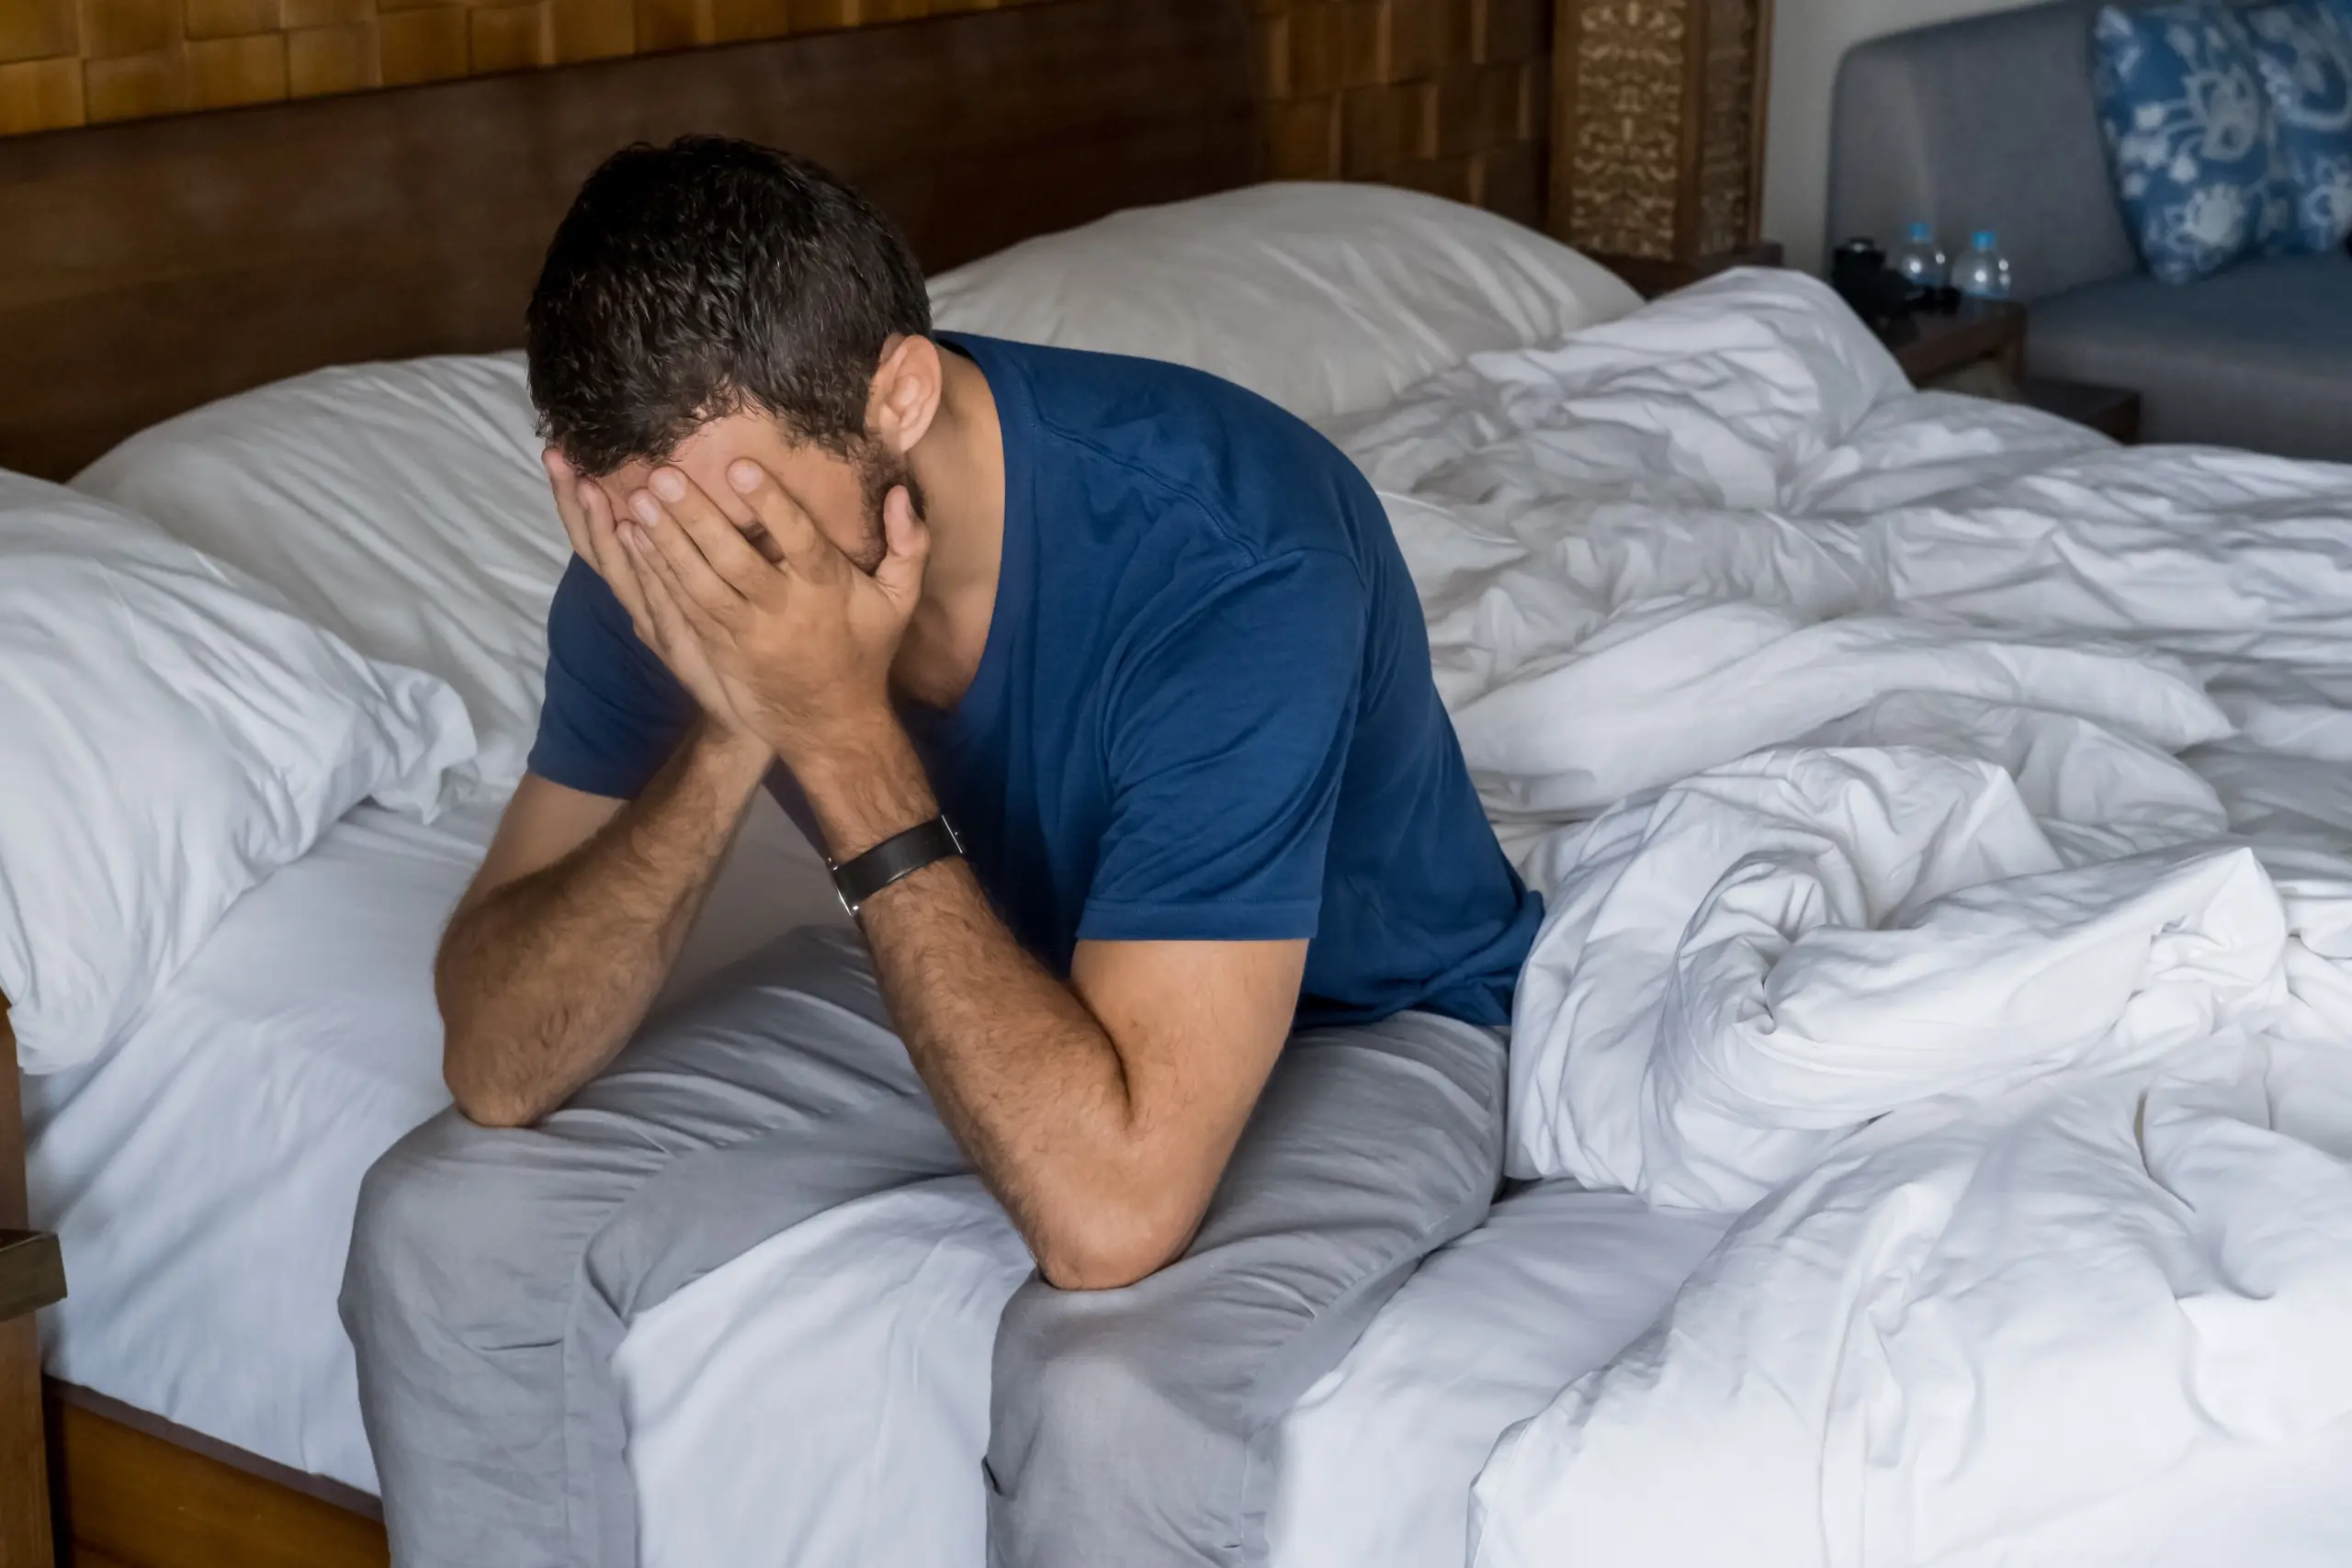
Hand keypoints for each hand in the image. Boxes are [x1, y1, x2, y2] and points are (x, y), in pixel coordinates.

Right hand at [543, 449, 757, 740]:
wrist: (747, 714)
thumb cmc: (725, 651)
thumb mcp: (697, 600)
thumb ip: (681, 561)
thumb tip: (666, 511)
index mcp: (640, 593)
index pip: (596, 538)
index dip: (573, 500)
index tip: (559, 455)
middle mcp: (638, 605)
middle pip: (596, 547)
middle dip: (574, 502)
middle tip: (556, 458)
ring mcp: (653, 622)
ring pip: (619, 568)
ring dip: (601, 527)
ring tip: (587, 486)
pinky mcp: (678, 639)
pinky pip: (655, 594)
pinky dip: (641, 564)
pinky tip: (630, 532)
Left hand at [616, 459, 929, 765]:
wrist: (832, 725)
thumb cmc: (866, 652)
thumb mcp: (900, 602)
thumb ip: (909, 546)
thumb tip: (897, 495)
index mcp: (827, 590)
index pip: (799, 541)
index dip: (771, 506)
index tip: (740, 467)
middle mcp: (783, 610)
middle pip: (734, 561)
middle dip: (696, 517)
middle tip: (662, 475)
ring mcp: (746, 633)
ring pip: (700, 584)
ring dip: (667, 542)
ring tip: (638, 500)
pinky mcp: (720, 648)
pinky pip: (685, 608)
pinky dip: (658, 573)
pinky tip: (634, 541)